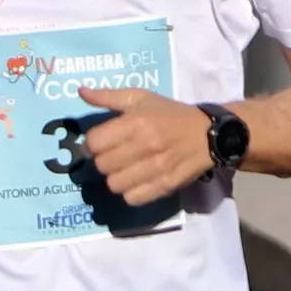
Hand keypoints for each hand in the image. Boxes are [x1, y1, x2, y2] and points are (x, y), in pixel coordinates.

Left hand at [76, 89, 212, 205]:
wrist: (209, 134)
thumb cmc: (171, 114)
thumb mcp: (141, 97)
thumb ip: (108, 96)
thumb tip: (81, 92)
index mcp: (136, 122)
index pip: (94, 142)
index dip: (92, 143)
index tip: (101, 142)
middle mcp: (145, 146)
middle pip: (102, 165)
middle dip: (103, 161)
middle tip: (114, 155)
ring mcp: (156, 168)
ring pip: (113, 185)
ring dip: (115, 178)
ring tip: (125, 169)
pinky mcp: (165, 186)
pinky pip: (132, 198)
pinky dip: (130, 192)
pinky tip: (137, 181)